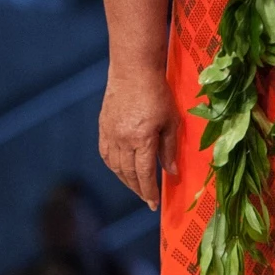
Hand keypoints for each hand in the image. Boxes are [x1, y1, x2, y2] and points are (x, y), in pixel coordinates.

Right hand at [99, 71, 179, 210]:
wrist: (133, 70)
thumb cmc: (157, 93)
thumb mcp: (171, 121)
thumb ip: (169, 149)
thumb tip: (171, 172)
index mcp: (141, 139)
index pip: (144, 174)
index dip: (149, 191)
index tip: (153, 204)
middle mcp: (122, 140)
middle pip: (128, 173)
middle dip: (138, 189)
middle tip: (147, 199)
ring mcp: (110, 133)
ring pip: (115, 166)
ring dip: (125, 180)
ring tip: (136, 187)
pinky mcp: (103, 126)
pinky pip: (106, 154)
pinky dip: (113, 166)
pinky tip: (120, 170)